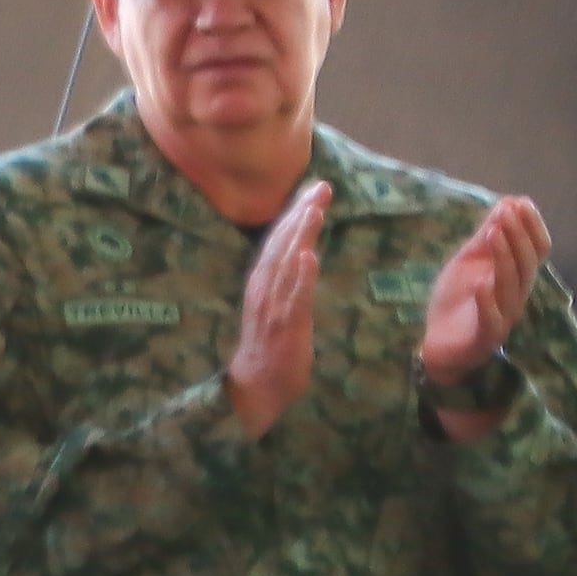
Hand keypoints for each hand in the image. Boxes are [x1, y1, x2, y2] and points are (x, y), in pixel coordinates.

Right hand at [223, 181, 329, 434]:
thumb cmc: (269, 348)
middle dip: (300, 214)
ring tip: (314, 209)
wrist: (256, 388)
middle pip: (280, 245)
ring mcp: (273, 308)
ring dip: (299, 236)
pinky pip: (293, 298)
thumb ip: (286, 281)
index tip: (312, 190)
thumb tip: (302, 253)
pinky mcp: (285, 327)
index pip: (276, 241)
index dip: (293, 215)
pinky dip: (300, 276)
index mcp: (261, 283)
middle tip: (320, 187)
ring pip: (286, 265)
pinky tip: (308, 255)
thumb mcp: (275, 307)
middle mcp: (263, 291)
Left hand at [420, 195, 550, 424]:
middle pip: (526, 264)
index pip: (537, 249)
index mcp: (517, 277)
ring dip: (503, 258)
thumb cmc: (458, 300)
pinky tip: (482, 283)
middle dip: (517, 236)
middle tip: (504, 213)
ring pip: (511, 287)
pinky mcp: (484, 338)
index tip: (519, 202)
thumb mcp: (469, 262)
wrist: (438, 345)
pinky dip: (487, 301)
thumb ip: (486, 236)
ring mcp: (503, 318)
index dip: (531, 226)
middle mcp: (517, 296)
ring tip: (493, 234)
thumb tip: (507, 201)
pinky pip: (491, 320)